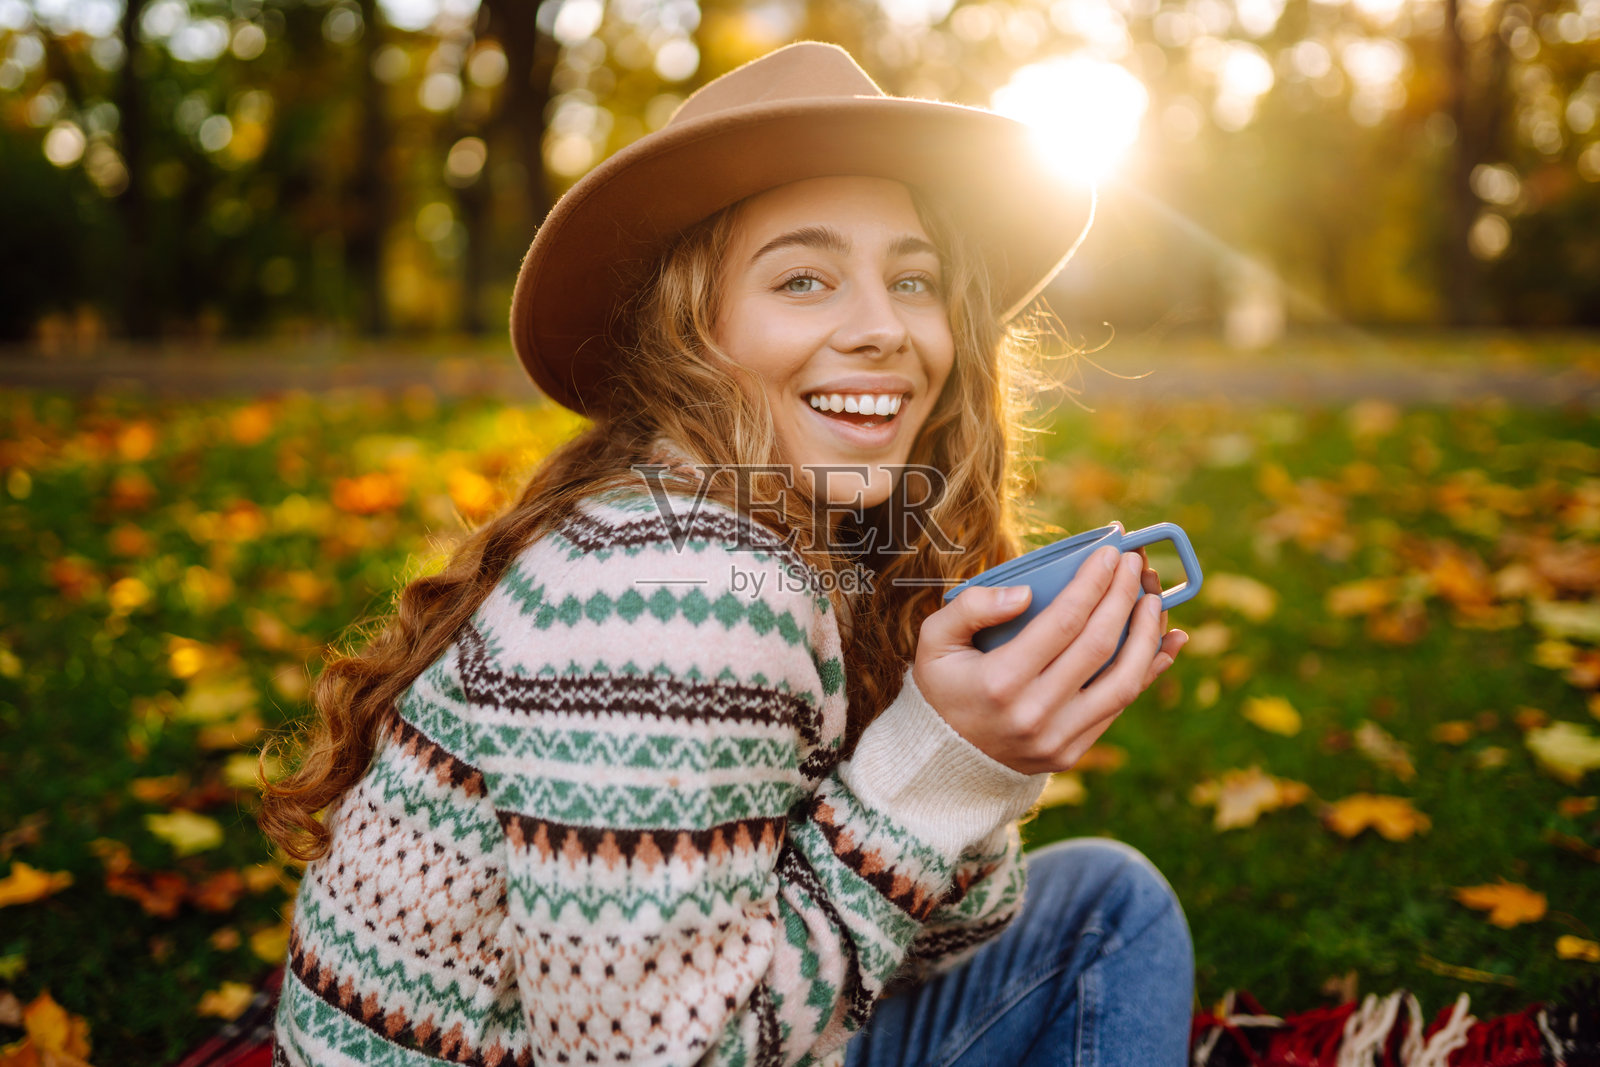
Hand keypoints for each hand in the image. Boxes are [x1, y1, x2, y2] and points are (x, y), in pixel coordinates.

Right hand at [913, 545, 1189, 774]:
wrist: (944, 758)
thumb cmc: (944, 686)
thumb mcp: (934, 640)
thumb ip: (971, 607)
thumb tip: (1024, 593)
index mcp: (1000, 681)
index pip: (1062, 623)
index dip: (1092, 584)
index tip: (1110, 552)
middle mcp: (1033, 713)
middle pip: (1098, 646)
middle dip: (1123, 596)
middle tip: (1134, 564)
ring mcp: (1056, 738)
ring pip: (1122, 682)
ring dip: (1147, 635)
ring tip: (1154, 599)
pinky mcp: (1072, 752)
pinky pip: (1120, 706)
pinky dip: (1148, 671)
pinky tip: (1166, 641)